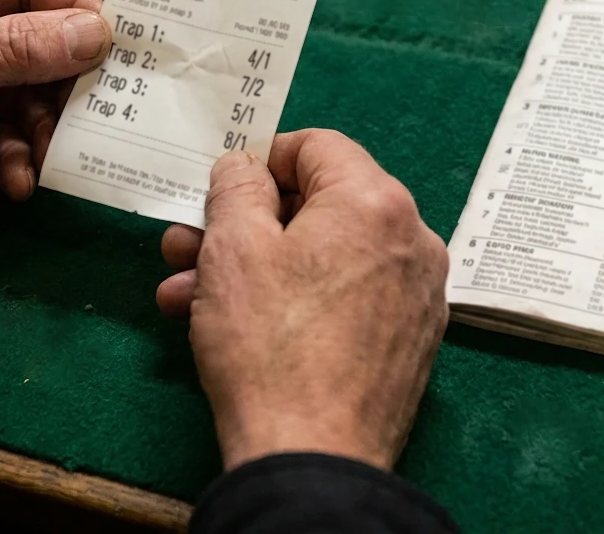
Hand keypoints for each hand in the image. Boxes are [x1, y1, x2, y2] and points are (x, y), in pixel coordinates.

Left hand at [0, 0, 110, 245]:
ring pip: (32, 98)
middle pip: (40, 44)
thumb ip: (14, 48)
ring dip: (47, 129)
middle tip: (97, 113)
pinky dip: (21, 161)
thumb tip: (98, 32)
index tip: (116, 48)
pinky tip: (17, 181)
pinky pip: (11, 141)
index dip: (74, 10)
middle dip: (66, 82)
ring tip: (50, 155)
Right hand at [157, 130, 449, 470]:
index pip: (317, 146)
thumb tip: (246, 167)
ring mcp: (416, 295)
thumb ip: (237, 188)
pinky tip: (237, 328)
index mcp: (376, 202)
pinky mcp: (408, 342)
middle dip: (244, 224)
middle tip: (188, 247)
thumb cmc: (270, 347)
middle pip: (320, 205)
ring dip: (256, 268)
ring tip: (187, 297)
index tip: (222, 191)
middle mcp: (412, 240)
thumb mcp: (234, 249)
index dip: (260, 160)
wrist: (312, 457)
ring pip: (325, 257)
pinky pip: (347, 297)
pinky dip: (297, 301)